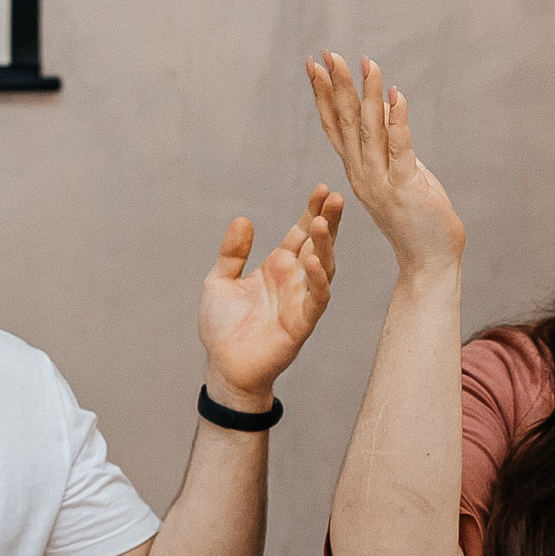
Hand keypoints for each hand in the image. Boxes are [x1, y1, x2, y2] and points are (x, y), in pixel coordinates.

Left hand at [196, 187, 341, 405]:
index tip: (322, 189)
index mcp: (276, 268)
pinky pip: (317, 300)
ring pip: (323, 268)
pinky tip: (315, 263)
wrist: (223, 366)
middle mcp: (293, 281)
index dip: (312, 211)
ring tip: (322, 222)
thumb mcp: (218, 281)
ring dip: (324, 246)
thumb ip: (232, 253)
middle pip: (317, 245)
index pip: (299, 233)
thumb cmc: (223, 327)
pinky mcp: (301, 324)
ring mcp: (300, 301)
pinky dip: (319, 281)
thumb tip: (243, 219)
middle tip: (335, 196)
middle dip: (327, 221)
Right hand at [306, 52, 462, 277]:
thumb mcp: (400, 171)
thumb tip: (384, 104)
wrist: (428, 261)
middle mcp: (361, 174)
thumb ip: (389, 141)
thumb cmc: (417, 219)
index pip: (333, 126)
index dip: (322, 95)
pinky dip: (397, 120)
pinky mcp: (405, 187)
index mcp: (357, 170)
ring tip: (364, 63)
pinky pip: (400, 148)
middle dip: (335, 86)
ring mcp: (380, 181)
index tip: (314, 66)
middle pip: (343, 123)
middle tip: (325, 54)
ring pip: (369, 130)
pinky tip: (396, 95)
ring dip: (365, 94)